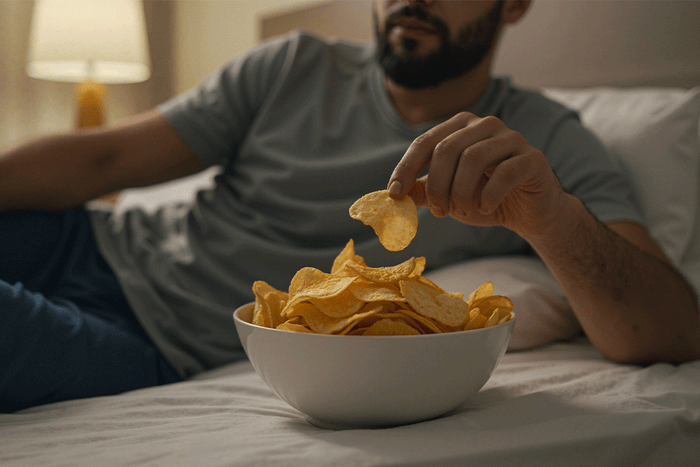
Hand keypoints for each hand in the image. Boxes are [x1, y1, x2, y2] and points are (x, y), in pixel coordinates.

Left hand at [387, 112, 567, 238]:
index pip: (426, 142)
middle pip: (447, 149)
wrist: (529, 213)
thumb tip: (391, 196)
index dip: (406, 167)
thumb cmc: (484, 198)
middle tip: (438, 211)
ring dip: (460, 191)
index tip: (394, 194)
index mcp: (461, 127)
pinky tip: (485, 208)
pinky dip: (489, 195)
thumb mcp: (447, 195)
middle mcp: (485, 125)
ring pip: (473, 158)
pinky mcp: (532, 158)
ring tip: (461, 211)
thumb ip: (422, 191)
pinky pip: (505, 172)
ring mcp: (511, 138)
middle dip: (436, 185)